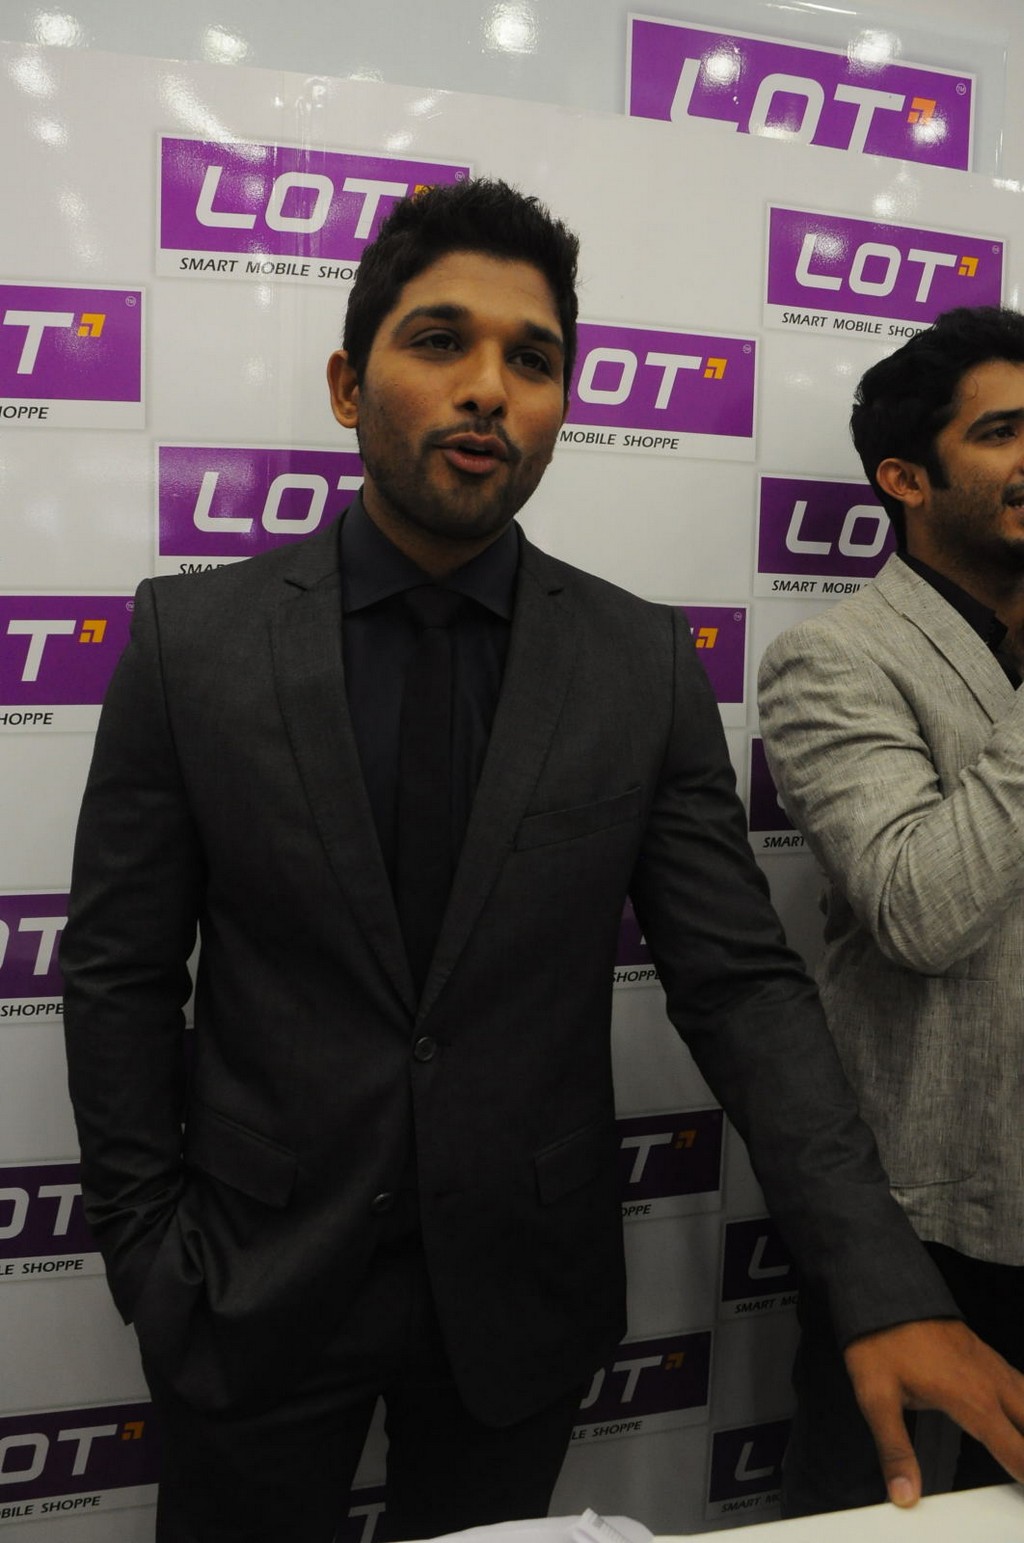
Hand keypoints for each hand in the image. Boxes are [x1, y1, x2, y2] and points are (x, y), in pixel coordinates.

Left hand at [844, 1318, 1023, 1505]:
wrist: (881, 1288)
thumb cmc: (879, 1339)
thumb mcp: (877, 1398)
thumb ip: (894, 1449)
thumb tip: (904, 1494)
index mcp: (971, 1399)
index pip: (1017, 1452)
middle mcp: (990, 1382)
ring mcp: (991, 1365)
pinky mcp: (986, 1354)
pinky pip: (1022, 1384)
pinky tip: (1023, 1412)